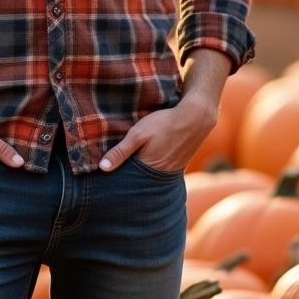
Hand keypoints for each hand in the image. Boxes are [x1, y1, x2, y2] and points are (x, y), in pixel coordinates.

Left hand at [98, 97, 218, 173]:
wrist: (196, 117)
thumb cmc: (165, 123)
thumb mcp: (138, 134)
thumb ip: (121, 151)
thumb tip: (103, 168)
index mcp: (148, 169)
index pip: (128, 181)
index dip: (117, 177)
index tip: (105, 177)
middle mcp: (160, 175)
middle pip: (140, 180)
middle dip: (129, 177)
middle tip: (115, 174)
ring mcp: (171, 171)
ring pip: (150, 176)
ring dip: (141, 172)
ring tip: (131, 166)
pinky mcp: (178, 165)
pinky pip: (161, 171)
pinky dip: (153, 167)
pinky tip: (148, 159)